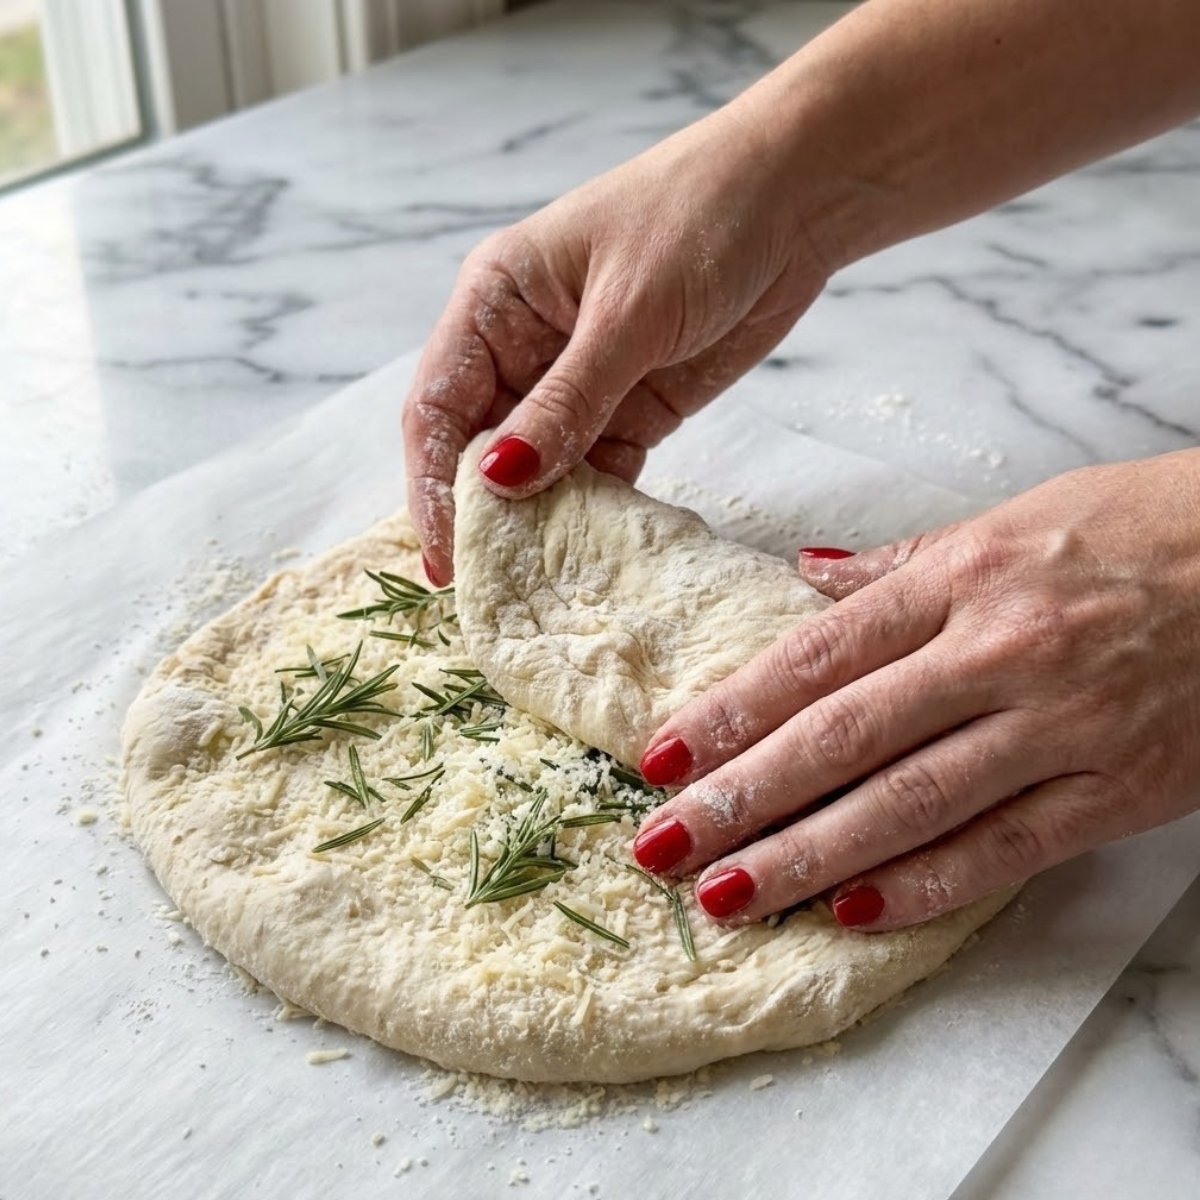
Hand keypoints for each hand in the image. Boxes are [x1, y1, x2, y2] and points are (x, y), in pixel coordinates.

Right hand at [401, 103, 833, 584]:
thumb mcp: (627, 313)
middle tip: (489, 585)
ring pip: (539, 467)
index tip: (445, 555)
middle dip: (482, 513)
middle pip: (480, 445)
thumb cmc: (700, 218)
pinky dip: (594, 510)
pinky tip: (593, 554)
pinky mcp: (633, 408)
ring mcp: (579, 381)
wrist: (797, 199)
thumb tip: (500, 480)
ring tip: (537, 585)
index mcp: (495, 302)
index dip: (431, 483)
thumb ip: (567, 401)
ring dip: (538, 521)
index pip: (439, 405)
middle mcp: (524, 346)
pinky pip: (598, 471)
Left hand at [632, 451, 1199, 929]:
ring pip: (913, 803)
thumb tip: (804, 577)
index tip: (662, 755)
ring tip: (729, 895)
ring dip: (810, 856)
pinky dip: (927, 885)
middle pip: (844, 736)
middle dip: (743, 796)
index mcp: (962, 580)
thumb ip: (900, 562)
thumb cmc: (1137, 528)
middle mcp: (999, 652)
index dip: (731, 711)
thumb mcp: (1009, 522)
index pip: (817, 656)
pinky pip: (1009, 847)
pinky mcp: (1122, 786)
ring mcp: (1062, 724)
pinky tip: (852, 912)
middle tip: (663, 844)